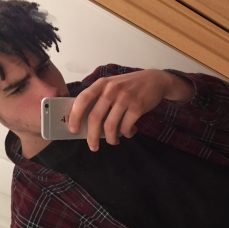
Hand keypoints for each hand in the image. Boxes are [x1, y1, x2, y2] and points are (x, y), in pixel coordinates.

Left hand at [68, 69, 193, 150]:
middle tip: (93, 146)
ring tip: (113, 141)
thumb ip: (99, 98)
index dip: (75, 116)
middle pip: (95, 117)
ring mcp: (125, 98)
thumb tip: (85, 122)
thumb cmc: (130, 86)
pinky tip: (128, 132)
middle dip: (91, 136)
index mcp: (102, 84)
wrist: (155, 80)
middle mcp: (111, 89)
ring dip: (111, 138)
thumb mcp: (112, 85)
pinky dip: (126, 134)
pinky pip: (126, 127)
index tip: (73, 130)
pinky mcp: (137, 106)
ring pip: (111, 126)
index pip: (82, 99)